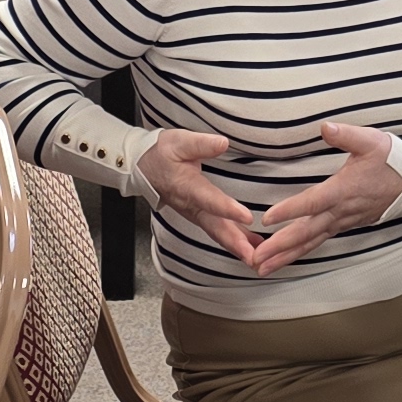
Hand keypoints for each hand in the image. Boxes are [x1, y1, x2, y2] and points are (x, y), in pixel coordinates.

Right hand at [139, 130, 265, 269]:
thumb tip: (223, 143)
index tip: (247, 217)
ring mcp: (196, 214)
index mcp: (187, 187)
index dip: (227, 209)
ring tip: (259, 259)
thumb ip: (200, 144)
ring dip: (237, 247)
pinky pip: (219, 232)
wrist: (143, 168)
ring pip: (218, 233)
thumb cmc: (162, 154)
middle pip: (215, 227)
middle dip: (235, 243)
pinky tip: (253, 248)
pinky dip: (235, 242)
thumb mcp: (178, 142)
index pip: (209, 199)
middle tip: (254, 258)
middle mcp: (192, 206)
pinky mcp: (200, 216)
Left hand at [252, 122, 401, 271]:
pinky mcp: (344, 225)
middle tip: (256, 258)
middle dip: (280, 246)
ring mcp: (343, 221)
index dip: (290, 210)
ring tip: (262, 268)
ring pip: (310, 242)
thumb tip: (325, 127)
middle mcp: (340, 210)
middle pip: (306, 232)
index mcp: (343, 190)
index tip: (267, 218)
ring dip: (285, 256)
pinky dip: (300, 251)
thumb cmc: (391, 159)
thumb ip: (346, 135)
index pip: (312, 202)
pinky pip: (318, 241)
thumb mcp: (370, 141)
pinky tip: (284, 257)